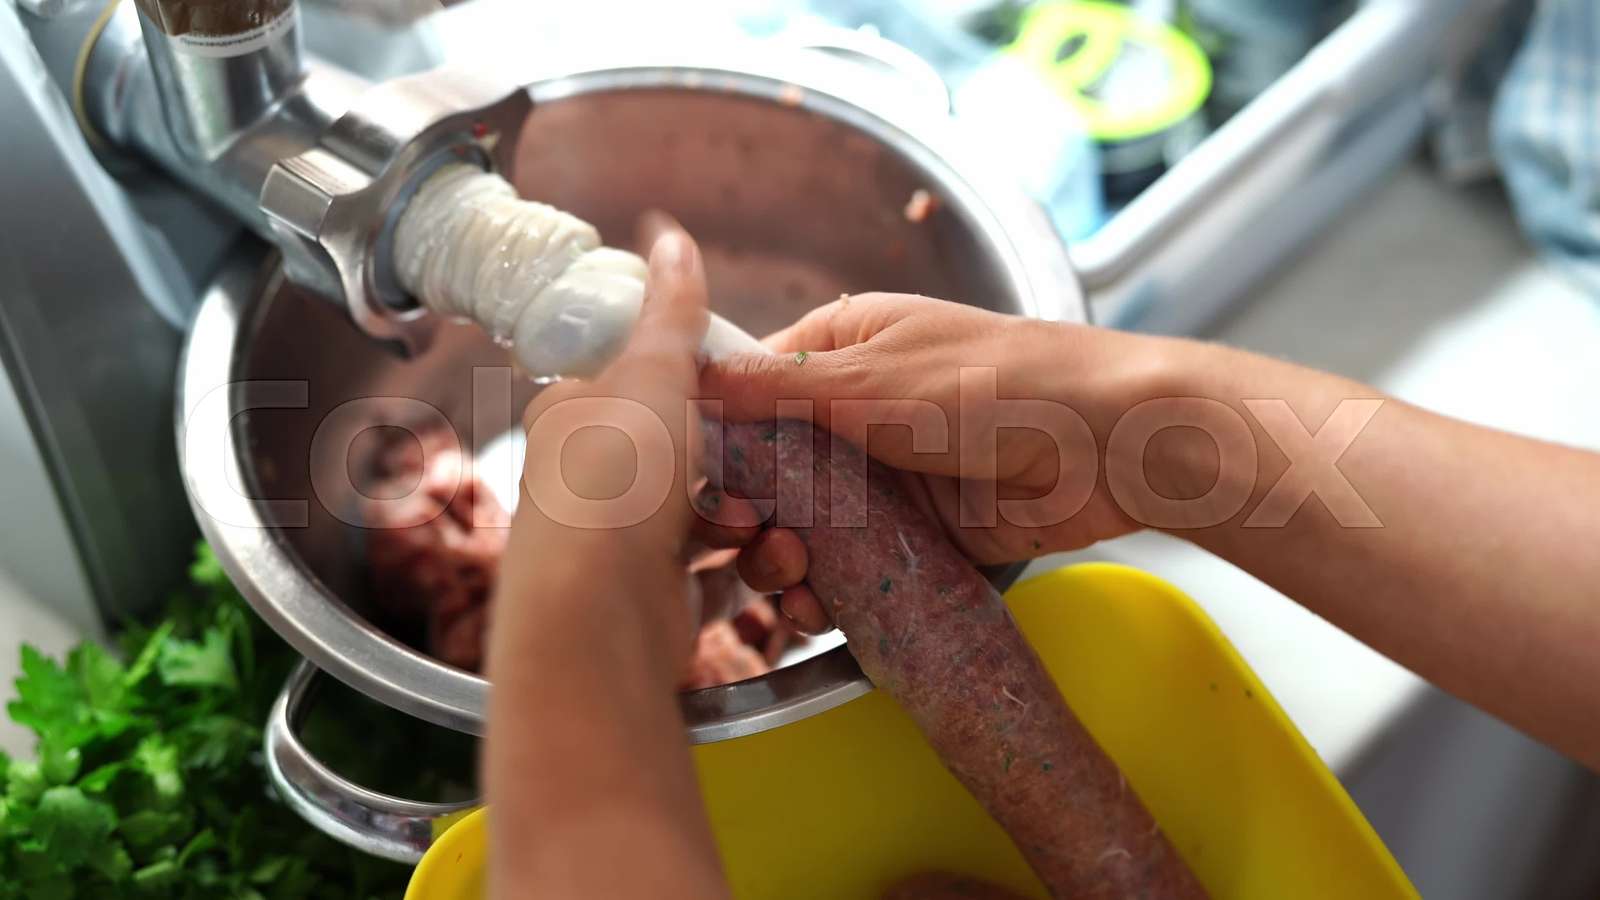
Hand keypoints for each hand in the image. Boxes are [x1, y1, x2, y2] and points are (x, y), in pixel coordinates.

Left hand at [493, 230, 759, 681]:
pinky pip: (722, 574)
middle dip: (748, 463)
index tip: (752, 390)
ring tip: (775, 533)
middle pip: (691, 452)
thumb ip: (673, 311)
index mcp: (575, 415)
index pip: (643, 380)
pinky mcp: (657, 599)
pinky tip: (773, 566)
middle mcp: (593, 479)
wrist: (596, 618)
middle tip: (777, 469)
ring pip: (715, 515)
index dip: (702, 383)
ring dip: (760, 520)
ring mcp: (624, 544)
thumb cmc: (614, 484)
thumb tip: (669, 233)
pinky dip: (753, 568)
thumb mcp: (652, 374)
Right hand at [701, 294, 1155, 632]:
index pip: (753, 387)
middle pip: (772, 469)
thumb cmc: (994, 384)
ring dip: (784, 558)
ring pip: (808, 526)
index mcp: (846, 347)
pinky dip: (829, 592)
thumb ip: (779, 386)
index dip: (718, 436)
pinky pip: (856, 567)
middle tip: (746, 539)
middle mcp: (859, 409)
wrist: (1105, 445)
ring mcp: (889, 477)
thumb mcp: (870, 377)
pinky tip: (814, 610)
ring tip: (789, 579)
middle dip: (748, 511)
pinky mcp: (918, 534)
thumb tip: (692, 373)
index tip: (694, 480)